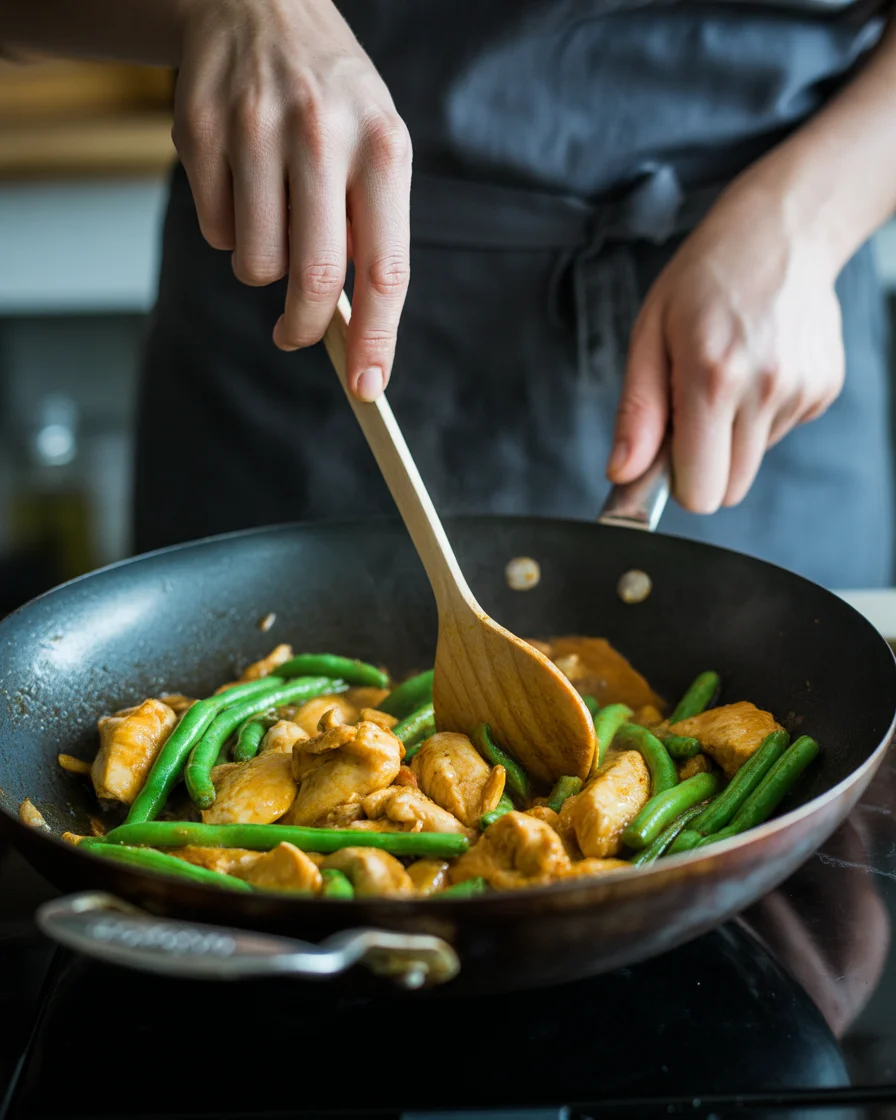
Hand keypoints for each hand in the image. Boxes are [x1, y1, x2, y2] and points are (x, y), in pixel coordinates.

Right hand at [172, 0, 411, 399]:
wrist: (257, 3)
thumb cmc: (331, 96)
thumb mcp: (376, 145)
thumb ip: (372, 228)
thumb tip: (358, 325)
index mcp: (382, 148)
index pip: (386, 269)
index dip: (378, 339)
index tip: (369, 387)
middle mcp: (322, 137)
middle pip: (313, 278)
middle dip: (305, 326)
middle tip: (296, 335)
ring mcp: (255, 131)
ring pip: (255, 264)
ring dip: (263, 269)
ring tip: (273, 223)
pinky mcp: (200, 132)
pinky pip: (214, 232)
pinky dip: (228, 231)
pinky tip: (241, 186)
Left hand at [607, 162, 845, 511]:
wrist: (781, 231)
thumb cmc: (704, 278)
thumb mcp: (650, 335)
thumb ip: (637, 412)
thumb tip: (623, 473)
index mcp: (713, 378)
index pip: (701, 492)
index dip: (678, 482)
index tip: (669, 452)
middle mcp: (765, 390)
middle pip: (730, 489)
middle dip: (706, 463)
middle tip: (694, 408)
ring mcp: (801, 390)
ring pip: (755, 459)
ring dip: (733, 433)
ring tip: (727, 372)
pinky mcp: (824, 389)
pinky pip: (780, 431)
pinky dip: (763, 412)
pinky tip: (757, 364)